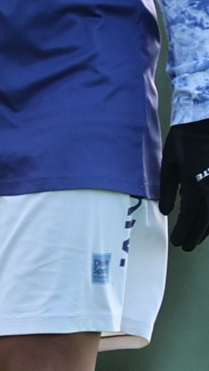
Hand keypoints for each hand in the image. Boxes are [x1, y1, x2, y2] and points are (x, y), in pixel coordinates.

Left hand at [159, 120, 208, 250]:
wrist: (205, 124)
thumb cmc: (184, 142)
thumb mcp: (169, 164)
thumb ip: (167, 189)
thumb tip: (166, 211)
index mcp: (194, 186)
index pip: (189, 217)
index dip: (184, 232)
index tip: (177, 243)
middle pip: (205, 221)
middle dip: (195, 235)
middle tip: (186, 246)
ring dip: (207, 229)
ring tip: (197, 239)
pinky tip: (208, 222)